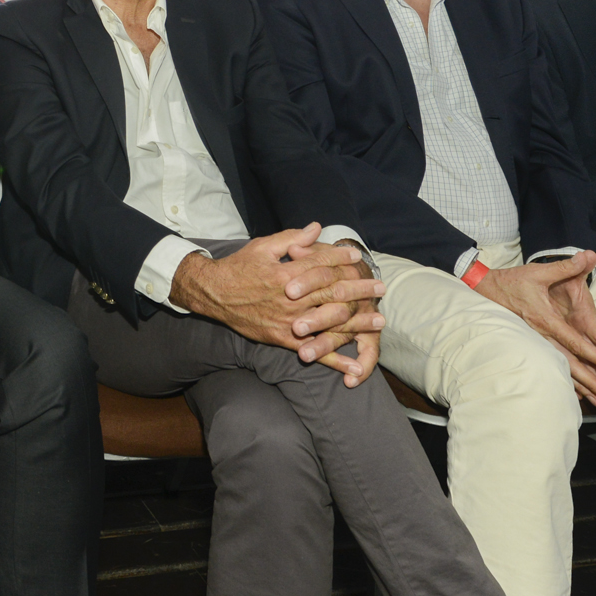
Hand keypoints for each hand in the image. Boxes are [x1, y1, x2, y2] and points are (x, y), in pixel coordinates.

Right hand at [169, 225, 386, 385]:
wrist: (214, 294)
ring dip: (357, 323)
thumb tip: (317, 228)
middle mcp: (291, 300)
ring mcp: (288, 322)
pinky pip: (313, 351)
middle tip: (381, 289)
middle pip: (332, 294)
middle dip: (359, 291)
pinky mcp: (283, 340)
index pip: (322, 265)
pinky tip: (355, 367)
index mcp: (287, 274)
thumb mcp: (263, 247)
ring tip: (379, 321)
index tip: (358, 259)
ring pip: (328, 323)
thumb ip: (292, 238)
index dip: (341, 261)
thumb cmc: (239, 267)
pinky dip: (335, 360)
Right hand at [472, 252, 595, 406]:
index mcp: (547, 320)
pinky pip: (552, 367)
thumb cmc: (514, 281)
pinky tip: (577, 393)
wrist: (485, 290)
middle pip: (572, 366)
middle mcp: (543, 336)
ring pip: (562, 371)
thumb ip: (566, 266)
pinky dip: (566, 382)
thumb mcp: (539, 272)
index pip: (577, 344)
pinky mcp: (533, 345)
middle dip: (594, 383)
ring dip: (583, 387)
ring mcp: (537, 343)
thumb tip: (589, 255)